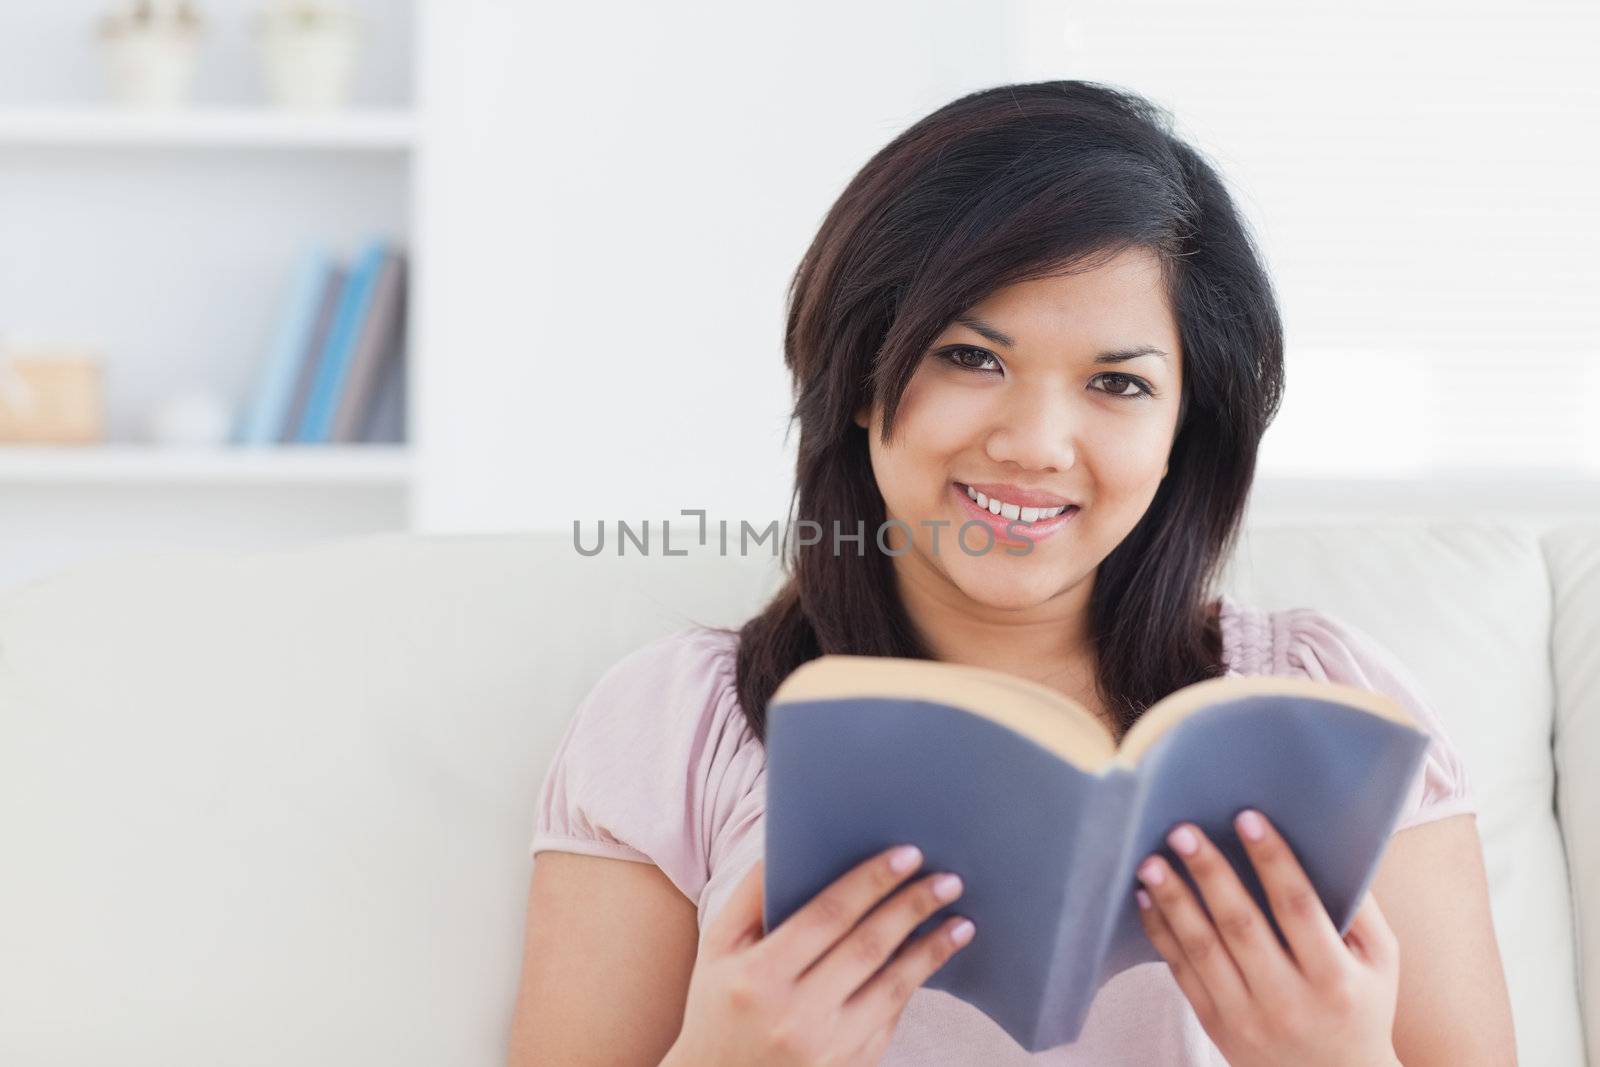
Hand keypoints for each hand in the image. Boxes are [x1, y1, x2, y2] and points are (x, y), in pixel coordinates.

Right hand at [662, 847, 974, 1066]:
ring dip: (931, 950)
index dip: (871, 882)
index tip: (907, 854)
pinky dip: (913, 984)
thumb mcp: (716, 949)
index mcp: (758, 978)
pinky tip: (931, 958)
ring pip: (892, 988)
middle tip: (947, 879)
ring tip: (961, 921)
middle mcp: (795, 1017)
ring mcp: (827, 1050)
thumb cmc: (718, 1006)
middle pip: (868, 947)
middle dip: (912, 907)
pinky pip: (890, 1018)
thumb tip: (787, 841)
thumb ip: (750, 896)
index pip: (827, 916)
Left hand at [1134, 809, 1402, 1066]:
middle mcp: (1288, 999)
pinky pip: (1180, 972)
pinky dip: (1160, 932)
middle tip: (1183, 831)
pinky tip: (1145, 897)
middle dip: (1209, 873)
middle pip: (1240, 925)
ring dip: (1172, 900)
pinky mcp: (1214, 1024)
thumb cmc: (1359, 1006)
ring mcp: (1246, 1015)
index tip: (1247, 818)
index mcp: (1334, 978)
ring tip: (1151, 861)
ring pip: (1202, 949)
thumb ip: (1360, 907)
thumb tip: (1328, 842)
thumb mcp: (1380, 962)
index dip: (1273, 860)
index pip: (1298, 909)